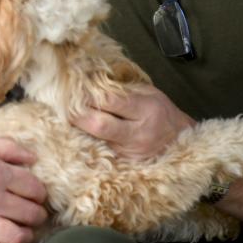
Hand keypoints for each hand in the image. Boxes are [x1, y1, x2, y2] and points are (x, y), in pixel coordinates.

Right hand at [0, 132, 47, 242]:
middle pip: (30, 213)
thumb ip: (6, 147)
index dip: (40, 191)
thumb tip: (32, 158)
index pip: (33, 187)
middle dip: (37, 212)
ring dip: (26, 234)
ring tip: (25, 230)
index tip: (37, 193)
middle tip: (34, 211)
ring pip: (17, 236)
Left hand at [71, 85, 194, 160]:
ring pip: (97, 140)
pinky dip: (90, 140)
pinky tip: (80, 131)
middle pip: (99, 125)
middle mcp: (138, 133)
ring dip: (80, 128)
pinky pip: (102, 150)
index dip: (88, 94)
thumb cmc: (161, 110)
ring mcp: (131, 151)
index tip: (73, 87)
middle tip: (63, 105)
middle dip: (77, 115)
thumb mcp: (147, 92)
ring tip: (67, 115)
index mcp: (144, 109)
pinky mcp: (126, 163)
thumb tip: (90, 79)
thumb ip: (121, 88)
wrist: (179, 139)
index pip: (110, 101)